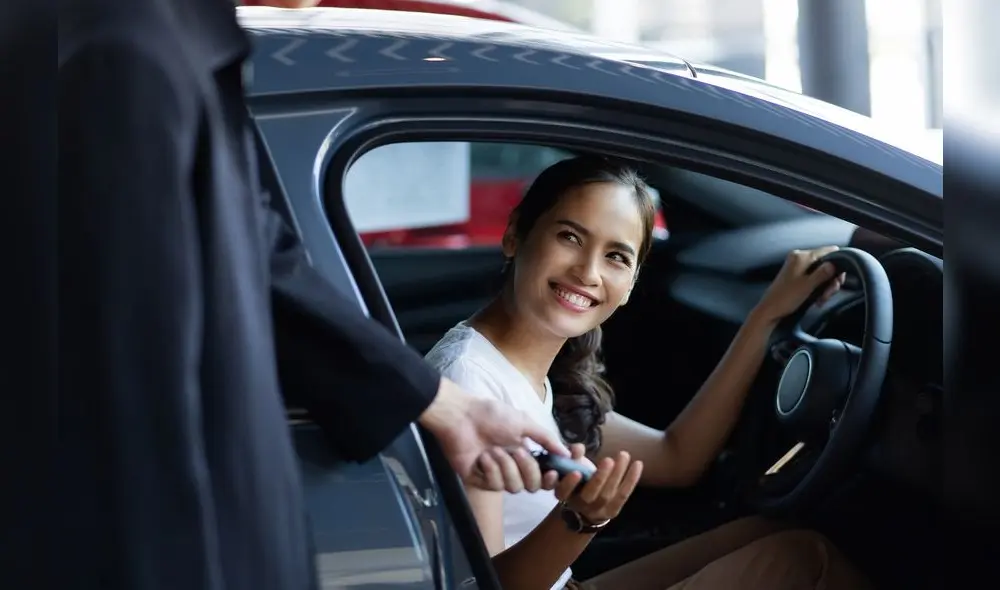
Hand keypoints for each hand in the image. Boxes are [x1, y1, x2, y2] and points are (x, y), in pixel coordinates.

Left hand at [419, 378, 569, 492]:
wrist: (460, 417)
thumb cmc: (491, 415)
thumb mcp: (524, 422)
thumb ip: (546, 439)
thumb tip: (567, 453)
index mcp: (526, 453)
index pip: (546, 474)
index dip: (553, 477)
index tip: (555, 471)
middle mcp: (514, 466)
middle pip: (534, 485)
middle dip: (529, 469)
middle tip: (518, 451)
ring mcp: (497, 475)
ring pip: (515, 487)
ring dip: (506, 467)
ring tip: (493, 450)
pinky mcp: (480, 481)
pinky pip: (495, 486)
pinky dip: (491, 470)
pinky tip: (482, 457)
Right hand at [554, 445, 642, 524]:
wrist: (586, 507)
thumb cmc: (577, 480)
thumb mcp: (570, 467)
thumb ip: (572, 455)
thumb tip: (578, 448)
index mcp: (563, 494)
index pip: (563, 491)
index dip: (569, 483)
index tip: (576, 472)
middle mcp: (579, 505)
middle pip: (589, 495)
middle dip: (599, 478)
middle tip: (608, 460)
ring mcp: (596, 510)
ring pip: (607, 494)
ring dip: (617, 474)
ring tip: (623, 455)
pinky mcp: (612, 511)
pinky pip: (623, 495)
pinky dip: (631, 479)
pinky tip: (638, 464)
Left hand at [753, 246, 846, 325]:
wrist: (770, 310)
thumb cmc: (787, 298)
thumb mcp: (808, 286)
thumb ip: (823, 273)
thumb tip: (836, 263)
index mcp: (801, 256)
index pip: (829, 251)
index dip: (838, 264)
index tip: (839, 280)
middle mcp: (800, 258)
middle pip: (827, 263)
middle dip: (831, 280)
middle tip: (829, 294)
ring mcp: (798, 267)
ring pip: (822, 273)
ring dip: (826, 287)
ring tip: (822, 300)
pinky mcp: (797, 276)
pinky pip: (814, 278)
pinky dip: (818, 289)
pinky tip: (818, 300)